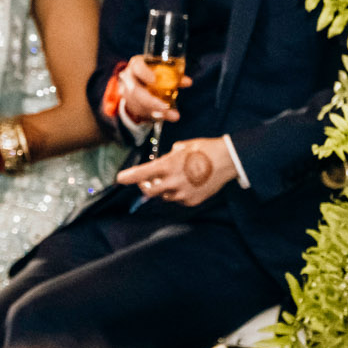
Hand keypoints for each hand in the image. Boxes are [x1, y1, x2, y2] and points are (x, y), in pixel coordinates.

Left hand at [117, 137, 236, 205]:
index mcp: (169, 165)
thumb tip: (165, 161)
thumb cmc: (205, 149)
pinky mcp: (192, 201)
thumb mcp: (184, 146)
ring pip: (164, 196)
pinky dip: (178, 193)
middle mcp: (173, 182)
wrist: (228, 160)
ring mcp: (183, 193)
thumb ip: (170, 156)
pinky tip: (188, 183)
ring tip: (175, 178)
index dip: (128, 177)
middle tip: (147, 181)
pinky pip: (178, 199)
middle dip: (145, 186)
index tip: (119, 178)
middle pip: (149, 191)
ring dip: (164, 189)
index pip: (142, 174)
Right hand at [120, 58, 185, 126]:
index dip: (144, 73)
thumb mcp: (161, 69)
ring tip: (173, 115)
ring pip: (140, 104)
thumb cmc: (152, 71)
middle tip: (165, 107)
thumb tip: (187, 82)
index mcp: (136, 65)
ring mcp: (129, 93)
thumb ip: (174, 75)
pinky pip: (143, 112)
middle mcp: (130, 78)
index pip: (137, 67)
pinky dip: (158, 115)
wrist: (136, 80)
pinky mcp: (132, 105)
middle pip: (136, 91)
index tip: (154, 80)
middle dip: (151, 101)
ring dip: (157, 111)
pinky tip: (170, 117)